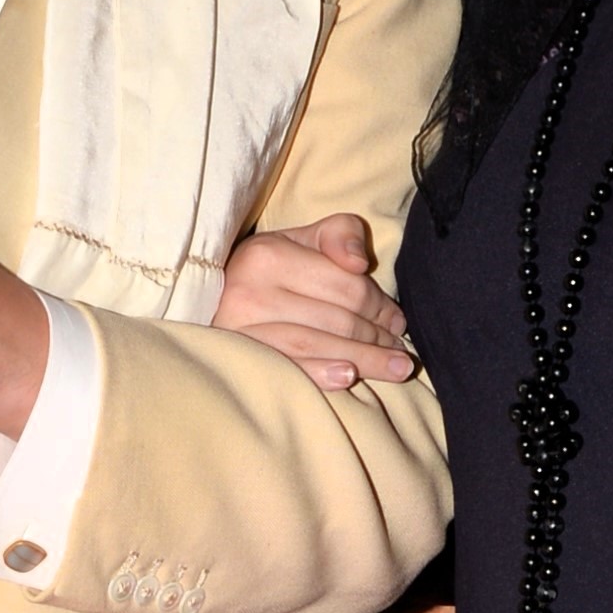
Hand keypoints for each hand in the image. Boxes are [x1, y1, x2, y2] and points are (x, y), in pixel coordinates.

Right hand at [214, 209, 416, 391]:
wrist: (210, 300)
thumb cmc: (267, 270)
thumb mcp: (300, 240)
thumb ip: (339, 234)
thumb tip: (358, 263)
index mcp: (269, 256)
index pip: (346, 286)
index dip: (380, 306)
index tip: (397, 322)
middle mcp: (250, 292)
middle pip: (336, 319)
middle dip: (377, 338)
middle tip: (401, 355)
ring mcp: (240, 330)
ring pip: (316, 345)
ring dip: (363, 361)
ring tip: (396, 369)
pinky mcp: (237, 360)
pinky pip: (287, 369)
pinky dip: (319, 374)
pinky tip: (347, 378)